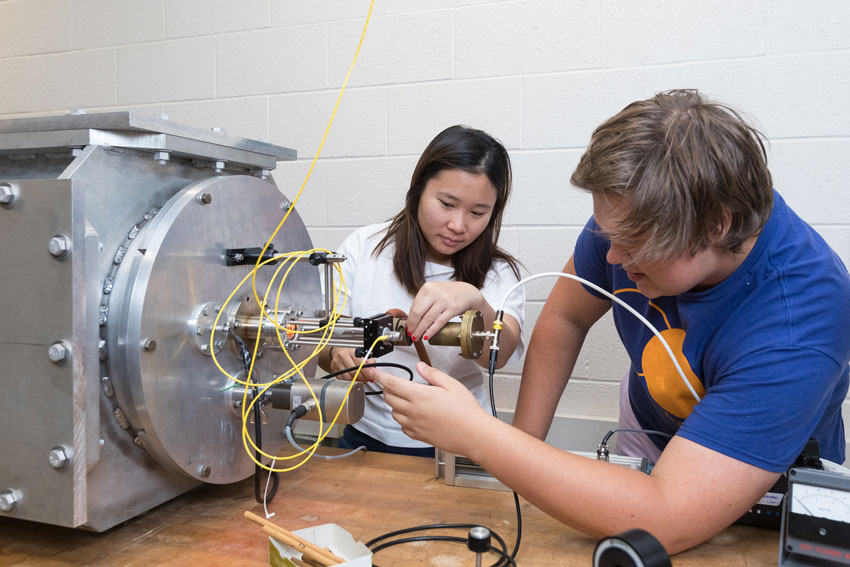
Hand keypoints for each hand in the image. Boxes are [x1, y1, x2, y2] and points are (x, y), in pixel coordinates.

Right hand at [329, 347, 376, 381]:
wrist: (338, 351)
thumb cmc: (351, 352)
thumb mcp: (362, 352)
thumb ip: (369, 360)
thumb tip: (373, 370)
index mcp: (350, 351)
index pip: (360, 364)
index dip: (366, 371)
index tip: (371, 375)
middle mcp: (342, 357)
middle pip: (354, 372)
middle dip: (363, 377)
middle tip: (367, 378)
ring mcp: (337, 364)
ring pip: (348, 377)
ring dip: (357, 379)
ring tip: (361, 378)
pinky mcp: (334, 370)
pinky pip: (343, 379)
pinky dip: (350, 380)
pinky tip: (353, 377)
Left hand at [373, 362, 491, 454]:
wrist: (473, 435)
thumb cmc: (466, 411)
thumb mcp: (451, 385)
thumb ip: (432, 374)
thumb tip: (420, 367)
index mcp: (420, 396)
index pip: (392, 384)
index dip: (380, 376)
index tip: (375, 372)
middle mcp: (413, 411)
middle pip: (389, 398)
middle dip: (387, 388)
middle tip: (394, 383)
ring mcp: (414, 425)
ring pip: (393, 412)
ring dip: (394, 403)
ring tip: (405, 398)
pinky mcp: (418, 436)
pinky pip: (402, 426)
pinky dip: (402, 418)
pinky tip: (412, 414)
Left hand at [406, 282, 482, 340]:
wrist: (468, 292)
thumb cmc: (449, 293)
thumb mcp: (434, 291)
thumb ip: (424, 301)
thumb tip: (412, 318)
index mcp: (428, 287)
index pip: (414, 306)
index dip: (409, 319)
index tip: (408, 327)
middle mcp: (435, 292)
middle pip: (418, 313)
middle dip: (413, 326)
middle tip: (411, 333)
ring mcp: (444, 300)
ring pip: (427, 319)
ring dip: (420, 330)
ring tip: (417, 336)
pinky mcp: (452, 308)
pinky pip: (439, 322)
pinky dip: (431, 331)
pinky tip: (427, 336)